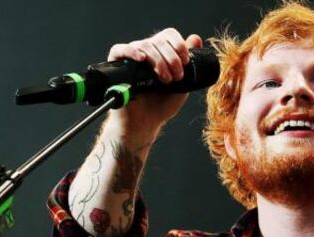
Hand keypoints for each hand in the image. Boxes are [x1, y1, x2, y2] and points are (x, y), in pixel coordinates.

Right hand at [104, 28, 204, 142]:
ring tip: (165, 80)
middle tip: (177, 77)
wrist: (145, 124)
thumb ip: (189, 64)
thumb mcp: (182, 83)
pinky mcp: (117, 67)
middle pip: (158, 40)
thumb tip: (196, 38)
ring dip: (159, 61)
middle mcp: (145, 52)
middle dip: (172, 58)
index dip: (179, 44)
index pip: (168, 35)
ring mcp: (131, 59)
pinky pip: (119, 50)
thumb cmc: (162, 105)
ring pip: (144, 45)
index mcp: (161, 53)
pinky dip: (131, 51)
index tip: (186, 62)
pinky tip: (142, 59)